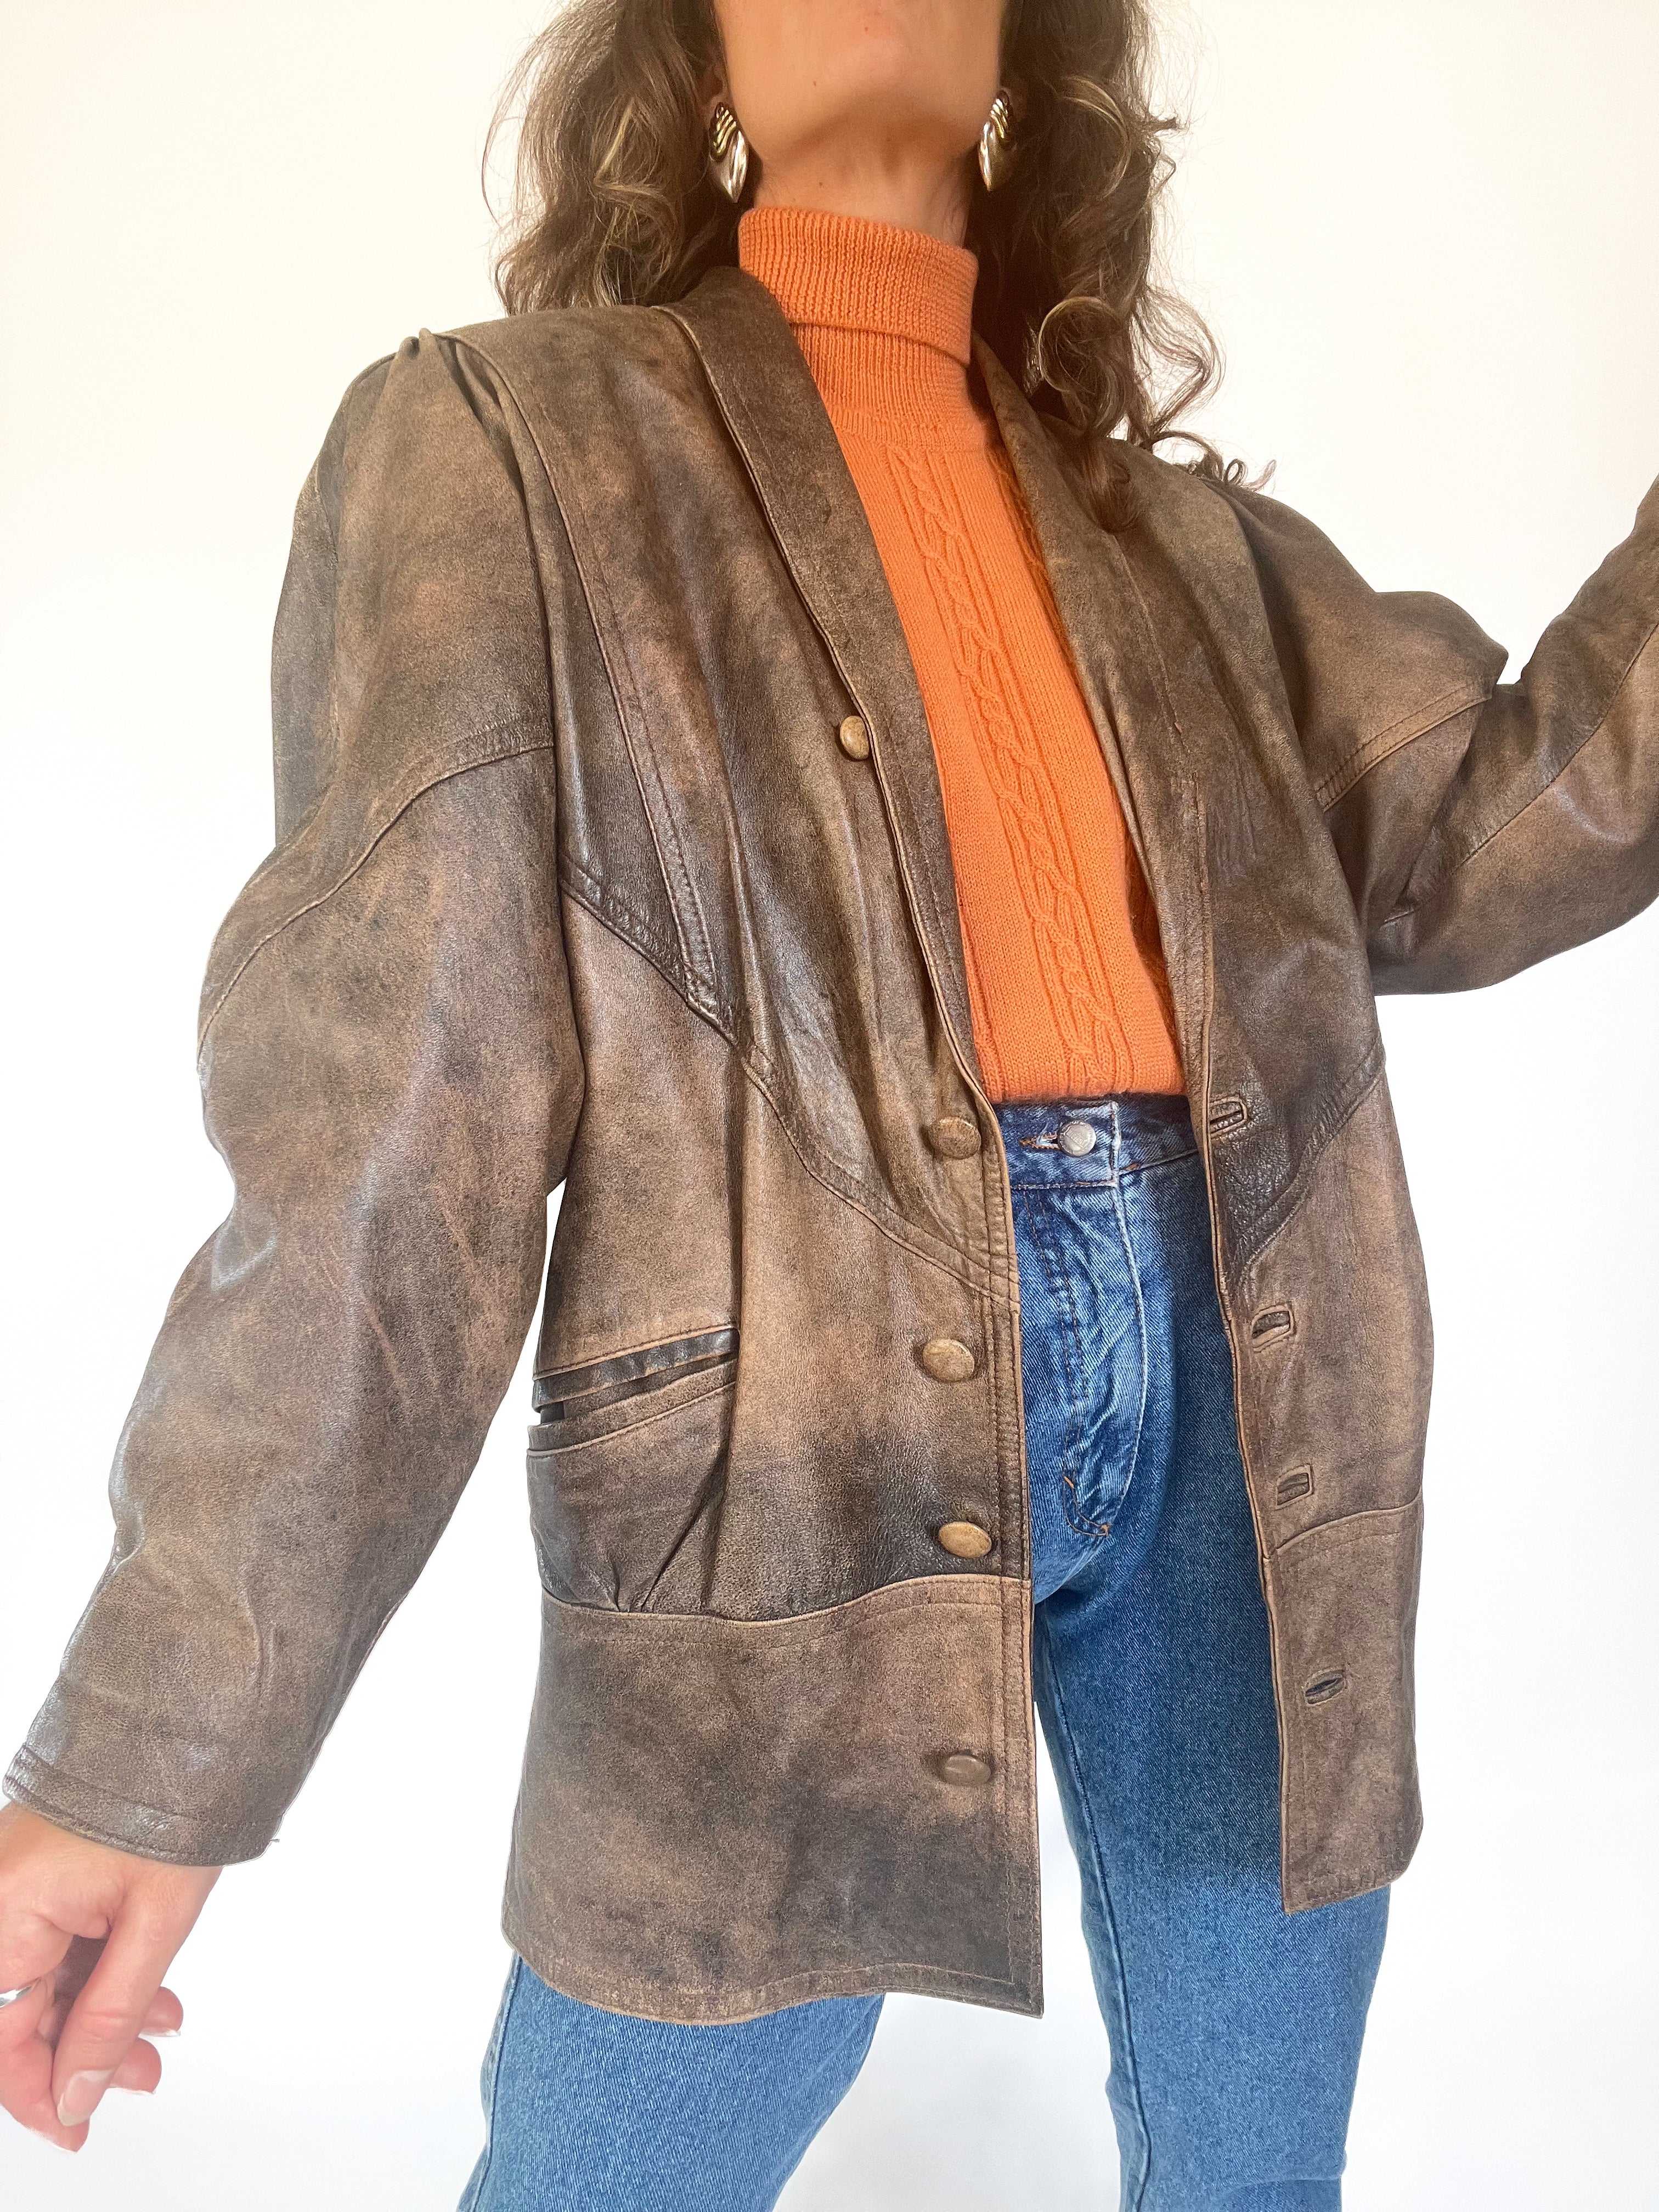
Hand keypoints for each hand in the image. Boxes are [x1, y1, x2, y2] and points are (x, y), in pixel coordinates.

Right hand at [0, 1802, 219, 2149]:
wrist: (188, 1722)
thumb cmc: (169, 1801)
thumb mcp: (153, 1924)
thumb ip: (109, 2017)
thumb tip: (73, 2095)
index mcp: (7, 1913)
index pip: (2, 2040)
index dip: (37, 2092)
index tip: (74, 2127)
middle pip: (20, 2011)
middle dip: (84, 2051)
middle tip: (144, 2075)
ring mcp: (17, 1883)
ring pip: (44, 1978)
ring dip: (101, 2012)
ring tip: (162, 2027)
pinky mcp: (40, 1872)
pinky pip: (56, 1940)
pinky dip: (99, 1969)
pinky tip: (149, 1990)